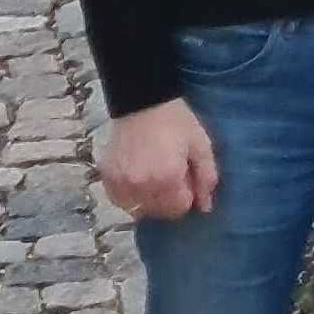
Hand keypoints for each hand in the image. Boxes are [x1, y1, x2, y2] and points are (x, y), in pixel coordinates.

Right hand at [97, 98, 217, 225]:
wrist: (143, 103)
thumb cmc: (177, 122)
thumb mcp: (201, 145)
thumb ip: (206, 178)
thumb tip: (205, 208)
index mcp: (168, 178)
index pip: (179, 208)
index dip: (186, 195)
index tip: (186, 178)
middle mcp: (142, 186)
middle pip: (159, 211)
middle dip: (169, 199)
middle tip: (171, 176)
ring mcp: (121, 183)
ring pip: (138, 209)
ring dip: (149, 200)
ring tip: (154, 177)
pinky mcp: (107, 178)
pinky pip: (119, 201)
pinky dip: (130, 196)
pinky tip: (138, 179)